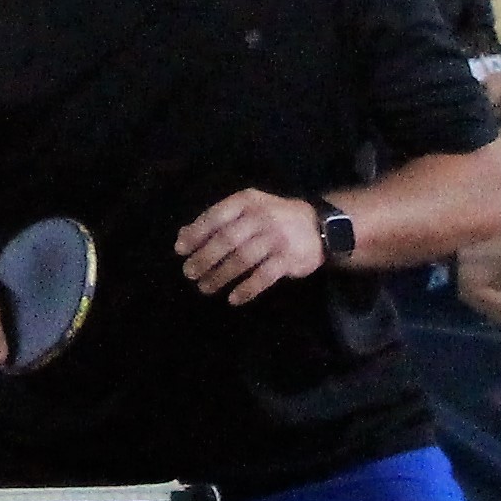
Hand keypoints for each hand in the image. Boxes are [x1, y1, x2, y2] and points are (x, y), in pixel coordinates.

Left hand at [175, 190, 326, 304]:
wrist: (319, 226)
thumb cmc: (273, 218)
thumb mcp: (247, 210)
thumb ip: (217, 220)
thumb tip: (182, 236)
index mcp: (246, 201)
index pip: (215, 216)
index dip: (196, 234)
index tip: (180, 250)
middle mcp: (261, 217)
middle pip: (226, 239)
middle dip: (204, 258)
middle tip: (189, 273)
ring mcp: (276, 238)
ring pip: (242, 259)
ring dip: (221, 276)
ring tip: (205, 288)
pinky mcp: (289, 258)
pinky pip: (264, 276)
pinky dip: (247, 289)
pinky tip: (233, 299)